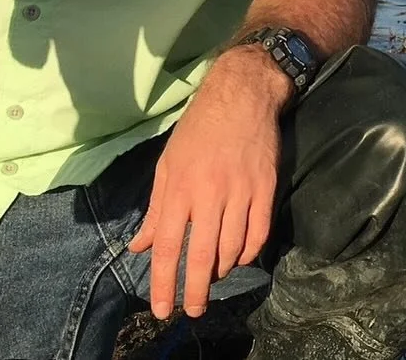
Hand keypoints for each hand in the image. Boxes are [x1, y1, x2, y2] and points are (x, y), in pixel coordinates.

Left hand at [128, 47, 284, 319]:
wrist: (241, 95)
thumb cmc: (198, 129)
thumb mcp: (168, 163)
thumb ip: (156, 209)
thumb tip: (140, 246)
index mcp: (180, 185)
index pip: (168, 244)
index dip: (164, 281)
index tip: (161, 309)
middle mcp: (209, 192)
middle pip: (201, 256)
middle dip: (195, 291)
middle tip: (192, 311)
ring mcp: (240, 191)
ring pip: (232, 249)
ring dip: (220, 269)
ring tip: (212, 274)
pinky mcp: (266, 189)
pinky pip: (258, 235)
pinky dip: (248, 254)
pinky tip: (239, 257)